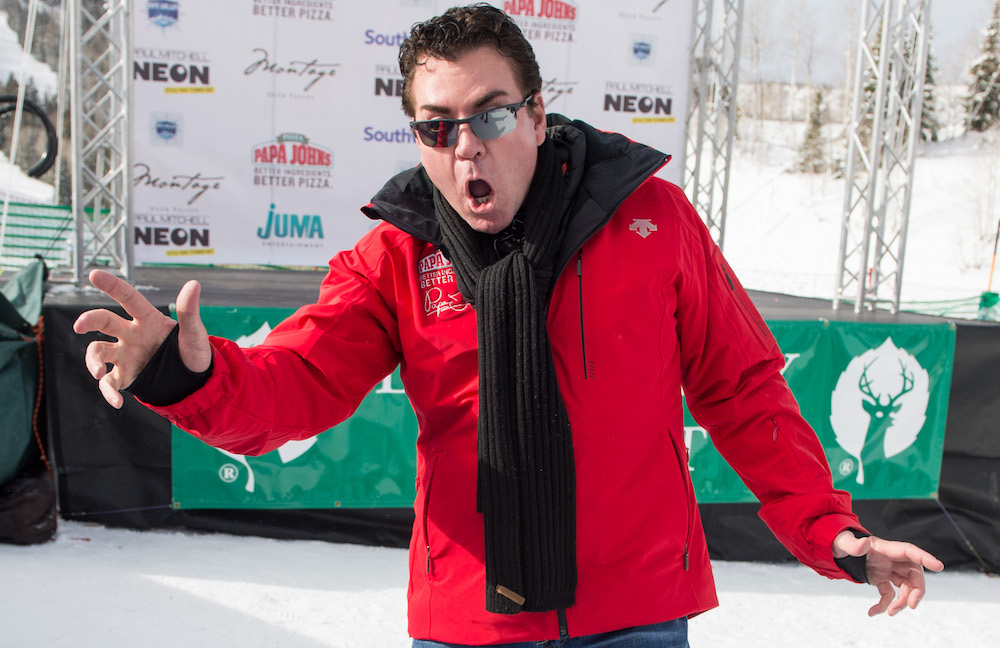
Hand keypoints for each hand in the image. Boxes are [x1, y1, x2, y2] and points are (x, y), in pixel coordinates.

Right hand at [73, 269, 211, 408]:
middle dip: (89, 320)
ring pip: (98, 351)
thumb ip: (189, 311)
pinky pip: (109, 383)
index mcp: (148, 319)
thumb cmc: (193, 351)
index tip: (93, 274)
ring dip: (92, 360)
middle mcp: (131, 334)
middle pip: (104, 321)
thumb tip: (194, 283)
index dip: (112, 286)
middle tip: (80, 325)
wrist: (193, 380)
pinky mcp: (124, 376)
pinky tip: (117, 402)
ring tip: (98, 373)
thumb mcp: (195, 333)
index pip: (128, 298)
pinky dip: (108, 393)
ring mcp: (125, 354)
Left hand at [833, 530, 944, 616]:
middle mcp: (892, 559)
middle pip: (915, 574)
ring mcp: (889, 570)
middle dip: (917, 591)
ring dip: (902, 602)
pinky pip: (889, 595)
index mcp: (886, 548)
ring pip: (906, 588)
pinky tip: (872, 613)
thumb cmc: (841, 542)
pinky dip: (884, 606)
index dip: (925, 557)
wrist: (836, 551)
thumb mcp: (843, 542)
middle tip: (912, 606)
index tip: (940, 566)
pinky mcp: (882, 580)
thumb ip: (853, 545)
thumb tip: (863, 544)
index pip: (910, 551)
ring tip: (890, 613)